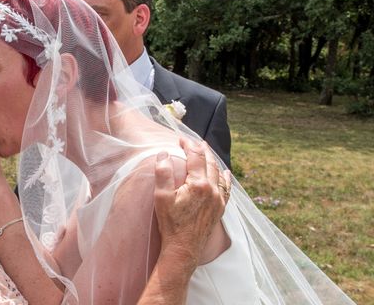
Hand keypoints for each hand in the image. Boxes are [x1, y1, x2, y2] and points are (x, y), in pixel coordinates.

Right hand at [154, 138, 230, 269]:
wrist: (183, 249)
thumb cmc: (171, 223)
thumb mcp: (161, 197)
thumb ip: (163, 172)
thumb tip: (164, 154)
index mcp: (198, 184)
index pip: (195, 156)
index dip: (188, 144)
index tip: (180, 138)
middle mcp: (212, 189)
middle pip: (209, 162)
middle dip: (201, 149)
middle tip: (194, 141)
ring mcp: (218, 199)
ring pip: (218, 173)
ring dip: (212, 160)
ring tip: (206, 152)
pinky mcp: (220, 208)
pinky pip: (226, 188)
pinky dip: (225, 177)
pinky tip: (226, 173)